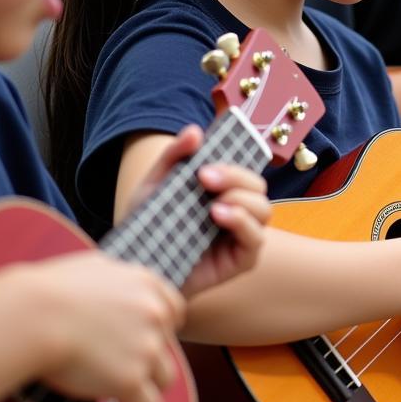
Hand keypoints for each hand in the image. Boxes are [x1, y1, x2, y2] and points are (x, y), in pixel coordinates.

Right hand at [29, 252, 184, 401]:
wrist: (34, 314)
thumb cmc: (49, 290)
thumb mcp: (93, 265)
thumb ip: (116, 275)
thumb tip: (113, 281)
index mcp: (146, 284)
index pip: (174, 311)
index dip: (160, 330)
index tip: (142, 342)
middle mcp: (154, 313)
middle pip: (168, 345)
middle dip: (147, 359)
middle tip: (121, 369)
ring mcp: (147, 347)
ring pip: (165, 378)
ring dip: (147, 389)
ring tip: (124, 399)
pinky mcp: (131, 379)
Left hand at [129, 125, 271, 297]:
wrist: (137, 270)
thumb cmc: (149, 228)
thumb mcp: (154, 186)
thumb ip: (174, 156)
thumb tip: (196, 131)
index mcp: (223, 191)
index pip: (243, 168)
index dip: (232, 161)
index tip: (205, 162)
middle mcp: (238, 210)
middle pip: (257, 185)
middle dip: (235, 177)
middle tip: (204, 177)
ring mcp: (242, 236)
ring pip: (263, 209)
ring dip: (241, 199)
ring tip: (212, 204)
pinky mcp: (242, 260)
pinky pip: (256, 239)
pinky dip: (242, 222)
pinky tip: (219, 217)